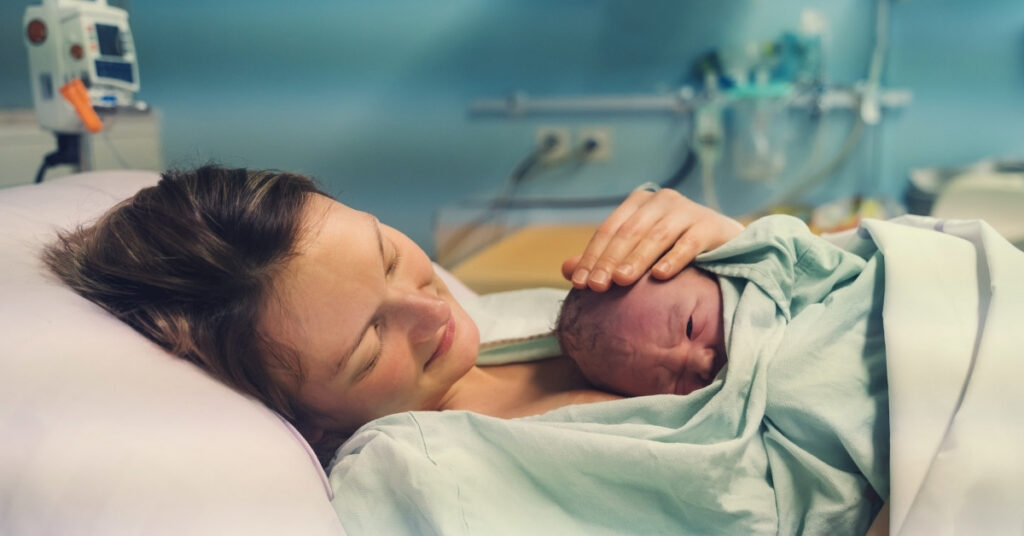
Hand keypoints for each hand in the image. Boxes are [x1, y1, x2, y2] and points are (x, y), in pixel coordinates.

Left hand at [561, 188, 742, 290]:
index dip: (592, 256)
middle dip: (610, 260)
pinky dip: (674, 259)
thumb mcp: (637, 250)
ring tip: (621, 280)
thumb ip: (604, 259)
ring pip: (656, 236)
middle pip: (629, 233)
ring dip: (637, 259)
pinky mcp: (710, 226)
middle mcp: (662, 200)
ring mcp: (687, 210)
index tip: (580, 283)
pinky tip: (660, 277)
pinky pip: (689, 243)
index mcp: (639, 203)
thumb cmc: (673, 247)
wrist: (725, 243)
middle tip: (597, 286)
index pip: (609, 230)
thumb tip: (566, 270)